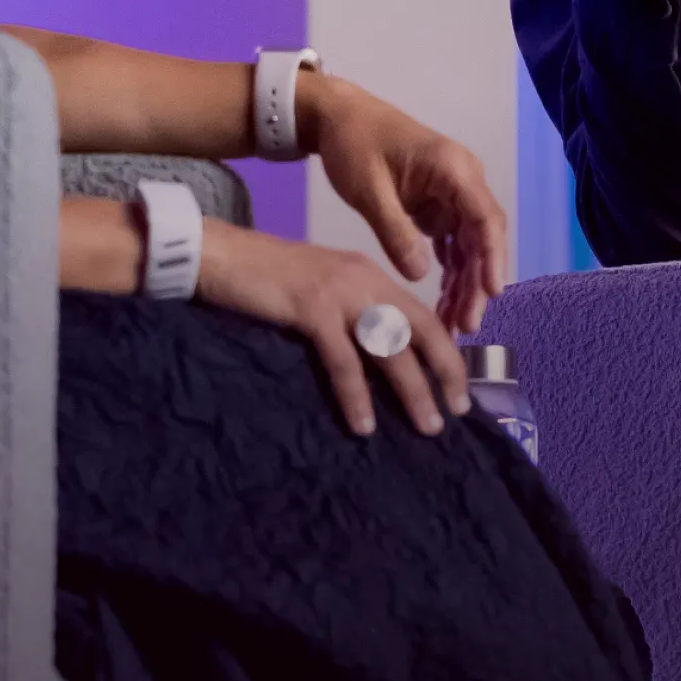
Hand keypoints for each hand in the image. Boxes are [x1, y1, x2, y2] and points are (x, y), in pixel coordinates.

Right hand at [198, 221, 470, 435]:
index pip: (420, 315)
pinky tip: (364, 424)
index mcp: (369, 275)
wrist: (220, 255)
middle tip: (459, 409)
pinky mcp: (312, 308)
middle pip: (420, 328)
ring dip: (413, 390)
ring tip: (428, 426)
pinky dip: (356, 395)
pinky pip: (343, 360)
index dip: (444, 351)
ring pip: (390, 346)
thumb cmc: (266, 279)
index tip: (458, 386)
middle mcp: (364, 280)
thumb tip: (376, 359)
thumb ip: (351, 313)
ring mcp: (339, 293)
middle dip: (446, 369)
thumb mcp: (322, 291)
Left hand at [295, 71, 511, 336]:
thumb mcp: (368, 189)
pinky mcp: (438, 206)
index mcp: (453, 169)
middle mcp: (463, 181)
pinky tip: (444, 303)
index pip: (485, 218)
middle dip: (477, 284)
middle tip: (466, 325)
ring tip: (453, 324)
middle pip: (482, 239)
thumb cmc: (353, 144)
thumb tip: (420, 276)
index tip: (492, 293)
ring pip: (469, 247)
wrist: (338, 116)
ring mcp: (452, 195)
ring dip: (464, 285)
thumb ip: (395, 231)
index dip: (492, 258)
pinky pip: (452, 245)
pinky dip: (450, 273)